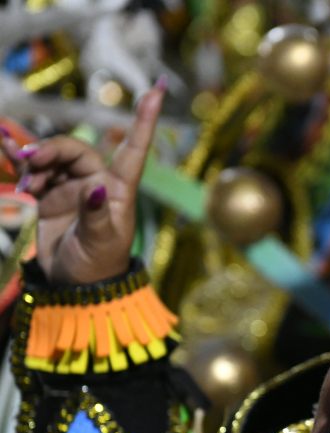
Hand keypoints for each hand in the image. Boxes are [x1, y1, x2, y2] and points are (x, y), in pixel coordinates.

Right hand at [0, 82, 164, 283]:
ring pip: (51, 158)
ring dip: (35, 161)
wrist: (75, 286)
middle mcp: (97, 183)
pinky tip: (8, 152)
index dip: (145, 121)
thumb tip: (93, 186)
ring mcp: (72, 188)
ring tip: (26, 181)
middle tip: (30, 161)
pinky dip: (20, 160)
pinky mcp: (49, 195)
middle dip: (52, 150)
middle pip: (75, 150)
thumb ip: (95, 214)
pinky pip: (33, 169)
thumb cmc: (99, 266)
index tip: (157, 91)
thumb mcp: (101, 243)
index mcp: (118, 191)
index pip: (134, 150)